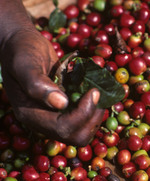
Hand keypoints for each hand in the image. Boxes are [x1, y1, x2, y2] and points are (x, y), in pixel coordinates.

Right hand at [0, 29, 104, 145]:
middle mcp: (44, 121)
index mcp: (31, 115)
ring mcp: (55, 116)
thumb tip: (62, 104)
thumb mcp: (24, 63)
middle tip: (98, 94)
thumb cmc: (20, 50)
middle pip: (77, 136)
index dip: (83, 114)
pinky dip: (95, 107)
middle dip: (93, 118)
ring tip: (97, 90)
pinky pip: (85, 118)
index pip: (64, 128)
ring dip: (96, 113)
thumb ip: (37, 83)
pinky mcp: (65, 110)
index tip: (94, 91)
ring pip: (84, 129)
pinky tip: (95, 89)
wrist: (20, 44)